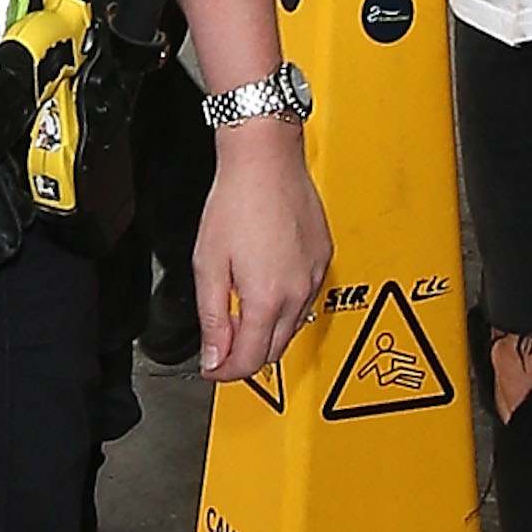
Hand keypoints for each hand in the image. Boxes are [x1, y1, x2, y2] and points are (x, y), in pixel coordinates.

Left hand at [193, 123, 330, 381]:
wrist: (266, 161)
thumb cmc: (236, 202)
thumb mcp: (209, 265)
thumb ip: (213, 318)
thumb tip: (214, 357)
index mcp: (267, 298)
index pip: (251, 360)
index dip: (226, 371)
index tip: (212, 368)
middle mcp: (298, 292)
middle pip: (274, 350)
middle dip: (246, 356)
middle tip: (220, 345)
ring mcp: (315, 277)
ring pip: (292, 327)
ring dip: (265, 331)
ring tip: (239, 311)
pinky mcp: (323, 261)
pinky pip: (305, 300)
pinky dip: (283, 307)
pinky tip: (263, 290)